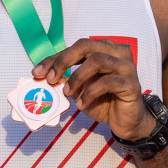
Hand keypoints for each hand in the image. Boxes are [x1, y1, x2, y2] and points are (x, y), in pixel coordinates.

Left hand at [33, 38, 154, 140]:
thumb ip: (64, 79)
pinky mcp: (131, 83)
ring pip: (97, 60)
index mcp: (104, 49)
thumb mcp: (78, 89)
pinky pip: (108, 82)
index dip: (54, 58)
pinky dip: (90, 92)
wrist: (125, 121)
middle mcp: (117, 53)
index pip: (75, 47)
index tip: (36, 72)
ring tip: (68, 93)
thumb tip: (42, 74)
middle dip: (63, 61)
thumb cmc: (101, 102)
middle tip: (50, 78)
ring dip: (77, 77)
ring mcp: (126, 66)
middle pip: (86, 45)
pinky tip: (83, 103)